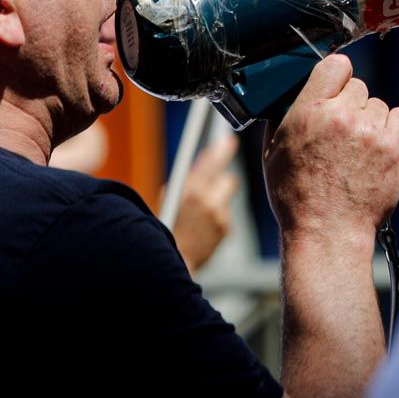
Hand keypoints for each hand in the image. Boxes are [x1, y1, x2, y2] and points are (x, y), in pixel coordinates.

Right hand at [171, 134, 239, 272]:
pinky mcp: (226, 229)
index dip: (222, 150)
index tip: (229, 140)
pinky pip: (225, 215)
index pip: (212, 163)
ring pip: (225, 199)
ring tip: (200, 215)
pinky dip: (217, 218)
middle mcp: (208, 202)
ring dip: (216, 202)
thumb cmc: (169, 224)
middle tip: (214, 183)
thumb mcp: (171, 198)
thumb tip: (205, 161)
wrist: (174, 257)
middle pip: (230, 179)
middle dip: (222, 181)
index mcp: (190, 192)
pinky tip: (203, 228)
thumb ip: (188, 180)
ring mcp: (219, 216)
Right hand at [262, 55, 398, 250]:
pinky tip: (382, 143)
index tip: (337, 87)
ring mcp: (368, 131)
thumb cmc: (296, 198)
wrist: (326, 232)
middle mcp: (340, 116)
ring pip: (379, 106)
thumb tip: (290, 98)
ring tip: (360, 146)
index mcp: (308, 111)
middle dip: (352, 104)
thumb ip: (283, 119)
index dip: (337, 76)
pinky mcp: (392, 148)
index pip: (335, 66)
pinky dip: (394, 128)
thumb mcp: (273, 154)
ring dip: (372, 120)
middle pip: (358, 87)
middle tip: (344, 130)